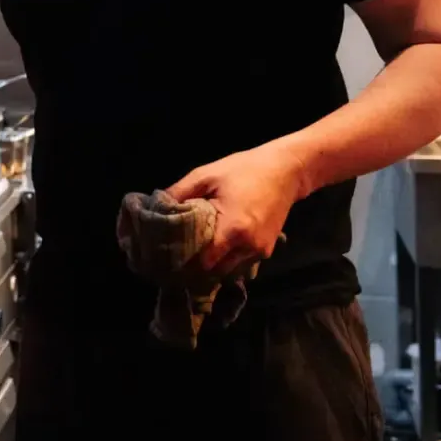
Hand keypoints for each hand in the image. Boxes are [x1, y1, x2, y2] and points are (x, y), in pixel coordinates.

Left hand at [164, 142, 306, 280]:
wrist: (286, 169)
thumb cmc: (243, 169)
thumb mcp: (205, 175)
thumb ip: (179, 193)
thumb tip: (154, 208)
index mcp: (233, 229)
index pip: (205, 262)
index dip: (186, 263)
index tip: (169, 258)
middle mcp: (249, 246)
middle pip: (217, 271)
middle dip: (198, 268)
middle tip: (177, 259)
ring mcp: (261, 250)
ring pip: (230, 270)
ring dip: (214, 265)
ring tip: (194, 254)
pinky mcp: (268, 249)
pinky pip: (242, 262)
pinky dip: (229, 259)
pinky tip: (216, 248)